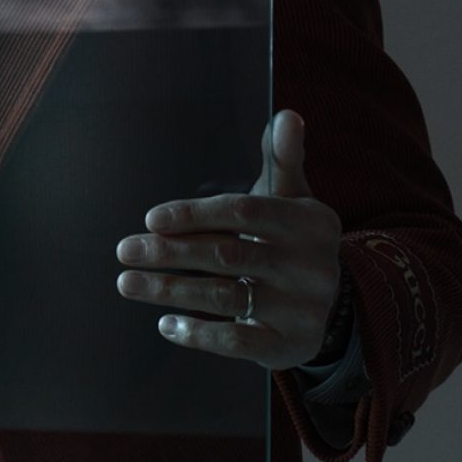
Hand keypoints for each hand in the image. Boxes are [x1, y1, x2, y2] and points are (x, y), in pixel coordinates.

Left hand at [114, 110, 342, 369]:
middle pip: (226, 256)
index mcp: (308, 222)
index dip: (195, 214)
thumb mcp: (294, 198)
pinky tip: (165, 324)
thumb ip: (282, 159)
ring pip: (224, 298)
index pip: (244, 213)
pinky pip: (237, 342)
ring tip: (128, 283)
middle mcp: (309, 265)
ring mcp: (300, 309)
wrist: (335, 307)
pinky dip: (198, 334)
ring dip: (170, 291)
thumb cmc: (294, 240)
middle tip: (125, 250)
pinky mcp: (288, 346)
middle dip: (170, 252)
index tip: (151, 219)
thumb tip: (286, 115)